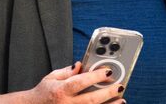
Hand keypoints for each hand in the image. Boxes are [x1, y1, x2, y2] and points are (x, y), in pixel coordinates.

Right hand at [0, 62, 125, 103]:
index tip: (108, 72)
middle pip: (90, 99)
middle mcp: (66, 103)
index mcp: (60, 90)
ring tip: (121, 99)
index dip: (95, 76)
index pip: (79, 82)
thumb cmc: (44, 92)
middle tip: (120, 86)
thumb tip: (80, 64)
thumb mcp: (51, 77)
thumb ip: (67, 71)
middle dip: (107, 93)